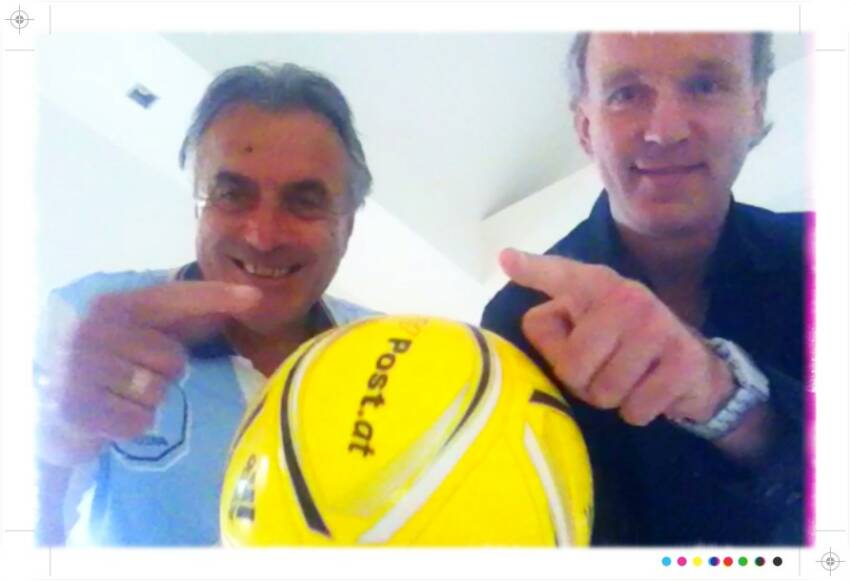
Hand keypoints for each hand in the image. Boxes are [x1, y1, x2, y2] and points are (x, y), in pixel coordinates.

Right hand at [37, 281, 261, 465]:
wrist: (56, 409)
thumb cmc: (118, 368)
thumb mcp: (153, 336)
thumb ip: (193, 316)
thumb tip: (250, 299)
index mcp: (115, 305)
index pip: (174, 298)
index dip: (216, 296)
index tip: (254, 298)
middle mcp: (92, 329)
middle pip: (172, 358)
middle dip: (165, 374)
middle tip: (139, 378)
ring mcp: (77, 367)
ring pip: (154, 391)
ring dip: (148, 402)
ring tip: (123, 397)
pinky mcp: (73, 406)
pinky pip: (136, 421)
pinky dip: (132, 425)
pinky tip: (112, 416)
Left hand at [500, 249, 733, 426]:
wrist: (694, 365)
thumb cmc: (621, 346)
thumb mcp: (584, 329)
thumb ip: (550, 329)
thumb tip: (534, 324)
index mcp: (595, 285)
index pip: (561, 275)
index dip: (533, 268)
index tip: (505, 259)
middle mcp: (627, 297)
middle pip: (572, 368)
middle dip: (582, 385)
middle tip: (602, 372)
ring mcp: (658, 326)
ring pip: (604, 393)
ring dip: (611, 400)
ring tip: (627, 380)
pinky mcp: (683, 360)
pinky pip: (634, 409)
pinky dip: (636, 411)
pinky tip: (650, 391)